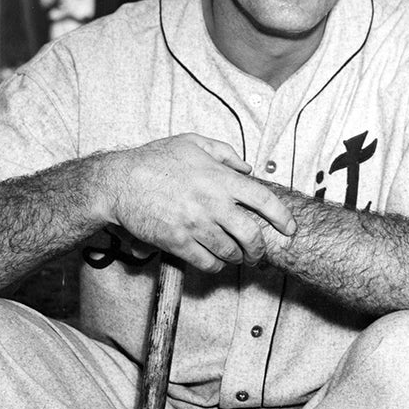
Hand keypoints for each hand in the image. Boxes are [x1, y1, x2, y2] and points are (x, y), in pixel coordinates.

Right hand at [96, 133, 295, 271]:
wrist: (118, 182)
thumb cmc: (155, 160)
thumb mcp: (193, 143)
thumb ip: (225, 153)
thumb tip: (248, 167)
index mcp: (220, 178)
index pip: (264, 199)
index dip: (282, 217)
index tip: (290, 228)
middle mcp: (212, 203)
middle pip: (251, 234)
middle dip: (259, 248)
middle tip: (258, 252)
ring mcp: (195, 224)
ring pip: (230, 251)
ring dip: (237, 257)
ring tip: (236, 256)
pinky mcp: (177, 241)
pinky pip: (206, 262)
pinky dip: (215, 265)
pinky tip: (214, 261)